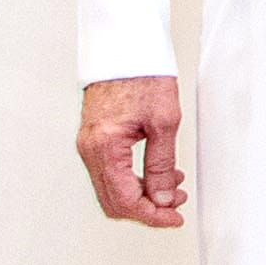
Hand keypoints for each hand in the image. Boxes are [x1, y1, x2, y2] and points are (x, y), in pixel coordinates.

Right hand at [77, 77, 184, 228]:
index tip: (173, 218)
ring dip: (143, 194)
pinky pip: (110, 172)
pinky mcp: (95, 138)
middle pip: (114, 201)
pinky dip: (134, 179)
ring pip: (112, 188)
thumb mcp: (164, 122)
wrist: (125, 46)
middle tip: (175, 205)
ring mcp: (89, 145)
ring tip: (173, 187)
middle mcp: (90, 149)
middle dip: (147, 208)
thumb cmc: (143, 75)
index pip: (124, 200)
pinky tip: (158, 172)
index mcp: (104, 147)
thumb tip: (162, 197)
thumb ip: (162, 164)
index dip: (151, 216)